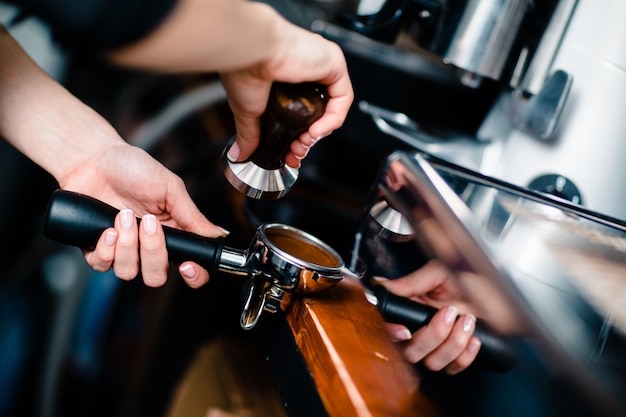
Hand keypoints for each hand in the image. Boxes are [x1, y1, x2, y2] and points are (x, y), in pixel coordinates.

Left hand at [59, 143, 227, 287]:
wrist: (93, 158)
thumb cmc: (132, 167)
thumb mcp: (170, 187)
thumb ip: (192, 215)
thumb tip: (218, 234)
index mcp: (173, 233)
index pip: (191, 267)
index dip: (192, 275)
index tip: (186, 265)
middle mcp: (149, 246)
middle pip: (157, 276)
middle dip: (152, 252)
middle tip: (147, 223)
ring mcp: (123, 250)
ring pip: (129, 273)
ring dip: (127, 245)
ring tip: (123, 216)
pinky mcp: (98, 249)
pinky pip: (102, 266)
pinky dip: (105, 248)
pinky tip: (108, 227)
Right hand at [220, 29, 351, 167]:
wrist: (251, 51)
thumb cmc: (244, 69)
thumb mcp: (247, 112)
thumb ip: (250, 134)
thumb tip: (241, 154)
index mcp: (284, 79)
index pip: (300, 114)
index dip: (296, 138)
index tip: (290, 153)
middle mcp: (305, 70)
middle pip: (317, 113)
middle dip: (307, 139)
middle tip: (296, 150)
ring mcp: (320, 66)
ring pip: (331, 107)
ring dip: (319, 132)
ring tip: (304, 141)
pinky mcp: (333, 63)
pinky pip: (343, 98)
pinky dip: (333, 119)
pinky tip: (315, 131)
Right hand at [376, 260, 480, 373]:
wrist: (502, 295)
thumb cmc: (472, 281)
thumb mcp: (440, 274)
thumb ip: (410, 281)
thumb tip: (381, 285)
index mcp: (410, 309)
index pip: (388, 328)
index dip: (392, 333)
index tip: (405, 330)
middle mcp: (419, 331)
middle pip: (410, 351)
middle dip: (433, 335)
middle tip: (450, 312)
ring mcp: (436, 347)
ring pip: (432, 363)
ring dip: (453, 342)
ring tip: (467, 319)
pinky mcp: (453, 359)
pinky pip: (452, 369)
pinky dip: (465, 356)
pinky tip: (474, 339)